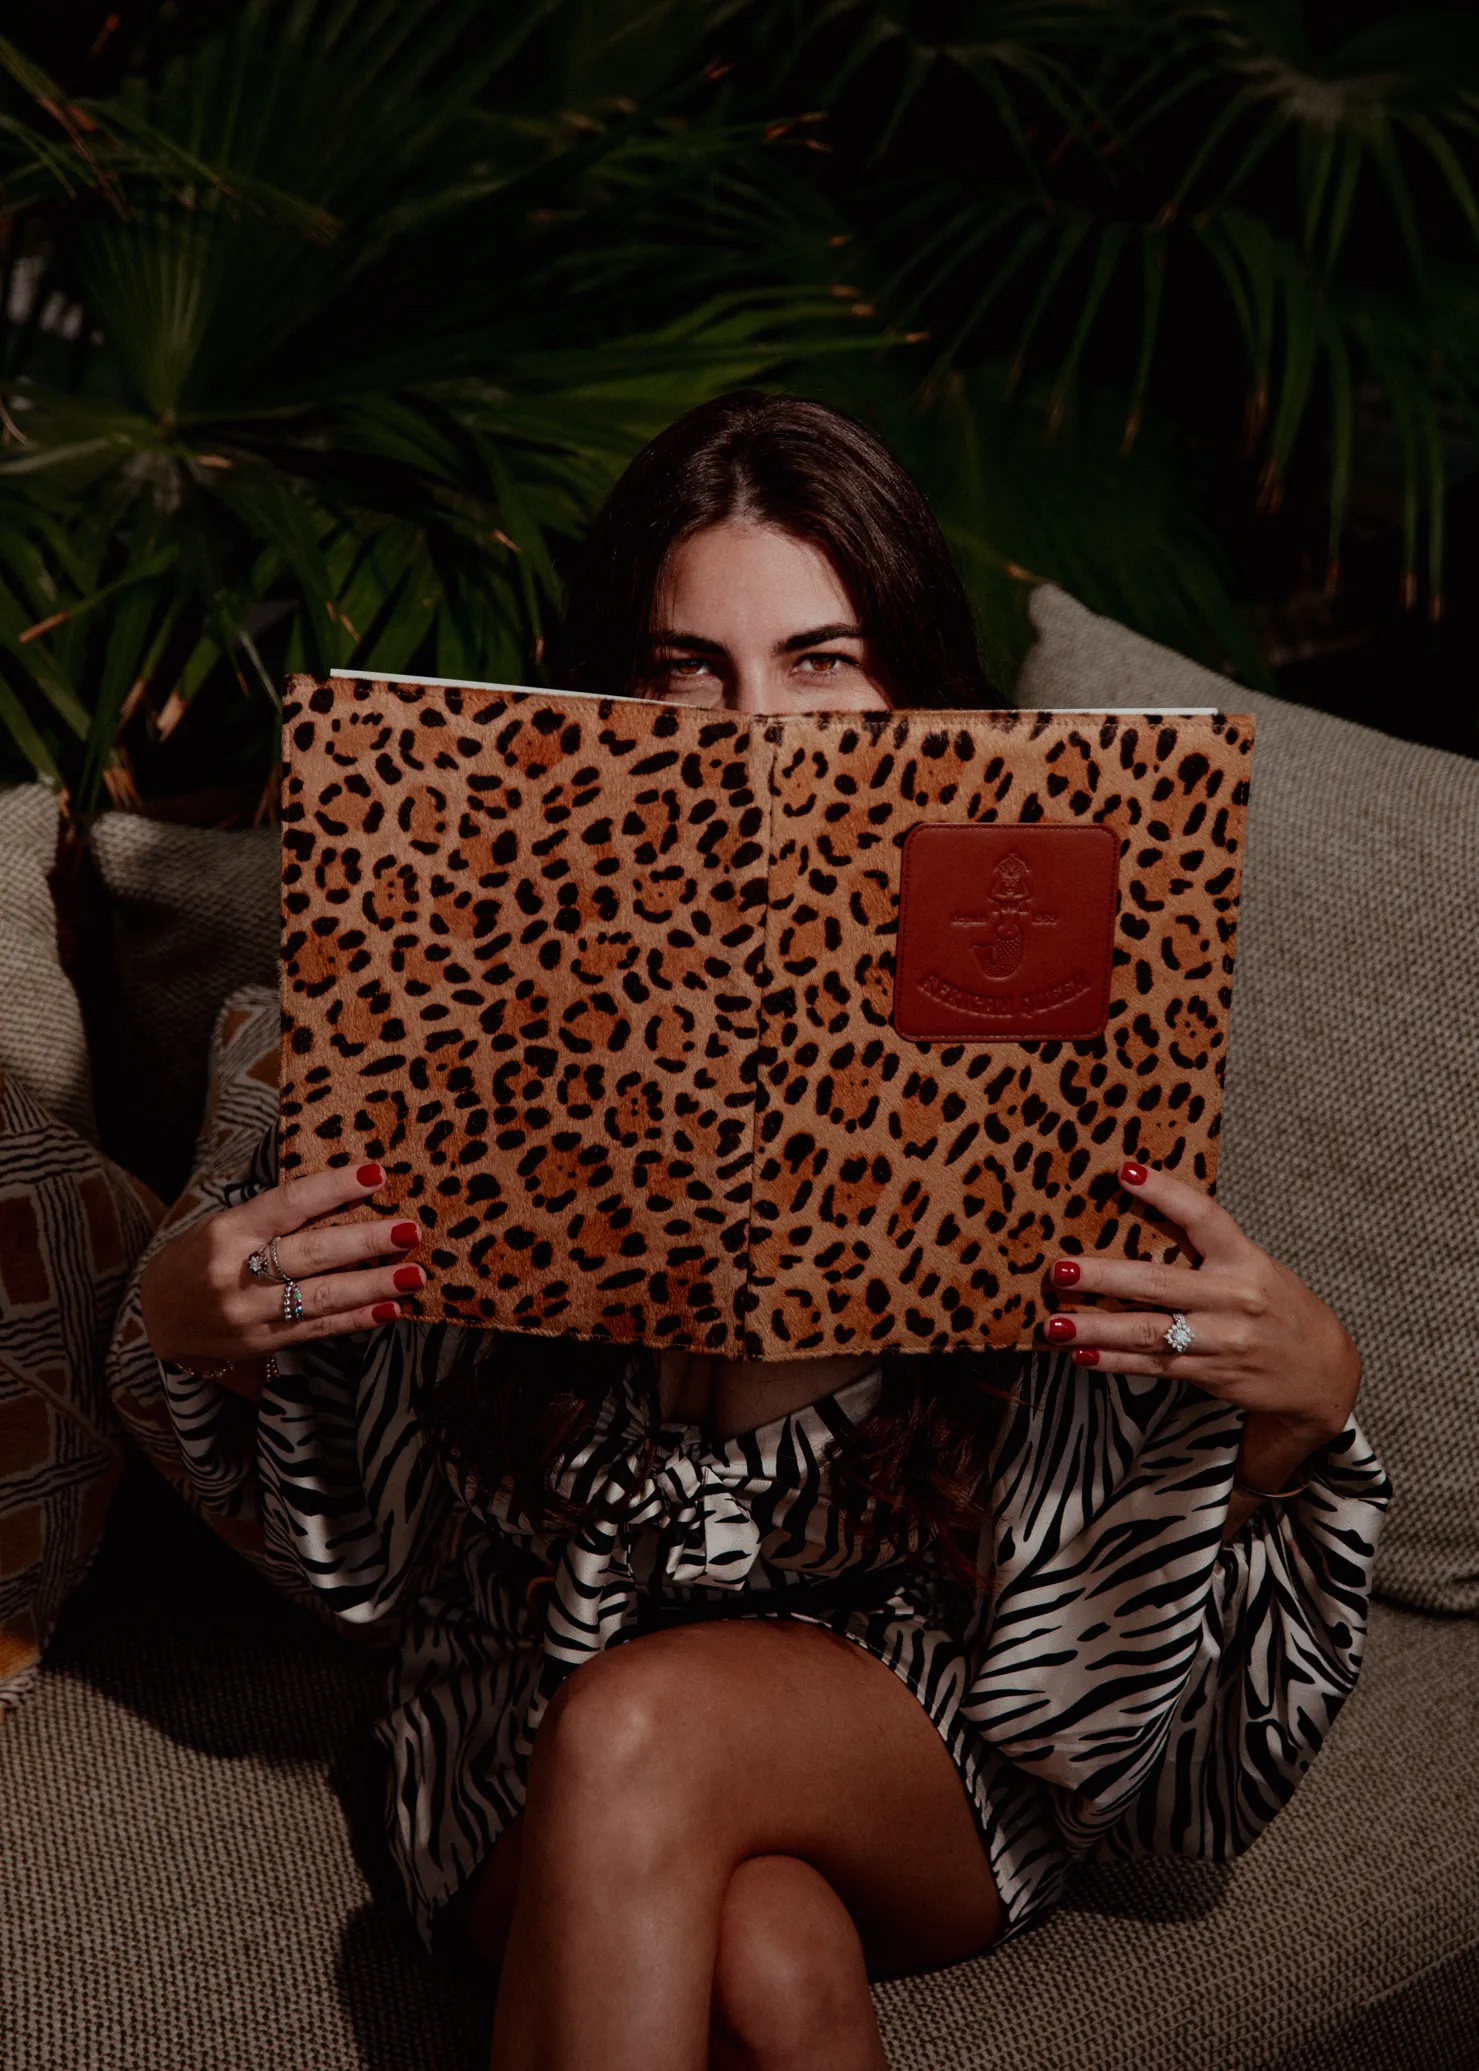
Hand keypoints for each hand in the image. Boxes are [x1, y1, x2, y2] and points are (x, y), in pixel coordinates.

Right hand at [140, 1161, 425, 1397]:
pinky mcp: (262, 1343)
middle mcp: (237, 1273)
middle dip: (365, 1242)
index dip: (333, 1188)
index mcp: (229, 1231)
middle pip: (311, 1253)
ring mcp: (250, 1313)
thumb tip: (350, 1193)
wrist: (156, 1316)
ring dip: (373, 1285)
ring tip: (414, 1274)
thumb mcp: (228, 1225)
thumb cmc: (203, 1256)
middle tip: (410, 1230)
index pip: (289, 1204)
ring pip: (321, 1297)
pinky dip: (357, 1319)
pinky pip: (319, 1329)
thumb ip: (278, 1215)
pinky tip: (390, 1309)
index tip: (376, 1175)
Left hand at [1041, 1159, 1360, 1456]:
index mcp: (1244, 1259)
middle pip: (1159, 1284)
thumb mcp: (1253, 1266)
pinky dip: (1115, 1362)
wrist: (1323, 1373)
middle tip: (1061, 1270)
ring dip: (1097, 1330)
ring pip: (1149, 1332)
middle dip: (1105, 1278)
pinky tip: (1082, 1356)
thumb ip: (1206, 1247)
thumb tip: (1137, 1214)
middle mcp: (1234, 1298)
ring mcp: (1221, 1340)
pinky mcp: (1210, 1373)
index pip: (1203, 1217)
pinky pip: (1154, 1366)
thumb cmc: (1276, 1306)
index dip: (1164, 1193)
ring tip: (1054, 1325)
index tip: (1123, 1171)